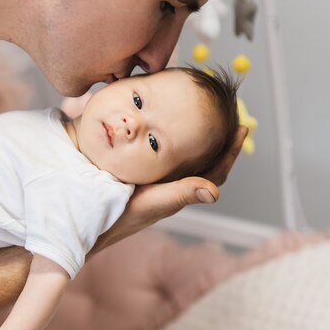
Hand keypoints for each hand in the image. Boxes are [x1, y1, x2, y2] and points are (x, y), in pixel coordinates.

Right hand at [91, 125, 247, 254]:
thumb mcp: (152, 203)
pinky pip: (158, 151)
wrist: (88, 216)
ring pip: (181, 154)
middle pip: (202, 159)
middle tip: (226, 114)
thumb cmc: (120, 216)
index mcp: (179, 191)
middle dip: (216, 138)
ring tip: (199, 114)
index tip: (241, 127)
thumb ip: (180, 194)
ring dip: (192, 135)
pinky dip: (165, 136)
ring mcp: (154, 178)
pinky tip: (159, 123)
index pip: (215, 170)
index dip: (231, 151)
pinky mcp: (136, 171)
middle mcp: (170, 183)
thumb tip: (215, 192)